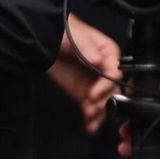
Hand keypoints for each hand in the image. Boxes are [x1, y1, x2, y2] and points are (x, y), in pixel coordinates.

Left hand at [47, 14, 121, 132]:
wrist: (44, 40)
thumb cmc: (63, 32)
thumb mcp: (75, 37)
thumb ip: (87, 48)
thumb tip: (99, 60)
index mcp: (109, 54)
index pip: (115, 73)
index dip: (106, 86)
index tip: (94, 93)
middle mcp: (105, 71)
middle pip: (113, 91)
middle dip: (105, 102)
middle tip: (93, 108)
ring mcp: (95, 84)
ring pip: (104, 102)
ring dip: (99, 113)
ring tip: (91, 119)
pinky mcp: (84, 93)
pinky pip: (91, 108)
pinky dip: (92, 118)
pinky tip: (90, 126)